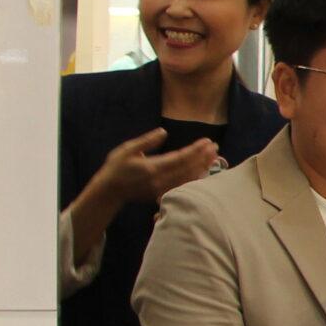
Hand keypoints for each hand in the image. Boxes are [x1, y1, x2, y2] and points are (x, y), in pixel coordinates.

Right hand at [88, 127, 220, 208]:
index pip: (181, 157)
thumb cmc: (116, 167)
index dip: (196, 150)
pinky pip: (182, 186)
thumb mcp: (128, 149)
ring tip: (214, 157)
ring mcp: (162, 189)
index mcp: (153, 167)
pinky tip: (202, 172)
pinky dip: (194, 178)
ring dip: (202, 167)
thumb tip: (164, 131)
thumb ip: (147, 141)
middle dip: (203, 157)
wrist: (109, 191)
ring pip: (187, 178)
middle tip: (216, 146)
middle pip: (188, 168)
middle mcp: (160, 180)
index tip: (207, 141)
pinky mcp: (161, 194)